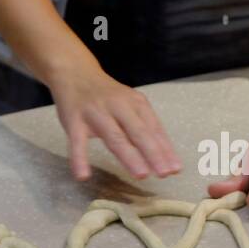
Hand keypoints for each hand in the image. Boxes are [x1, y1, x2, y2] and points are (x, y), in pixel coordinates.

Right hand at [48, 67, 181, 181]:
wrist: (74, 72)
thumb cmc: (107, 96)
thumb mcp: (130, 104)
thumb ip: (145, 128)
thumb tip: (166, 157)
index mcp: (136, 103)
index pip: (154, 128)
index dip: (165, 149)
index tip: (175, 169)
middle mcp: (118, 106)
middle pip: (138, 132)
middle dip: (153, 153)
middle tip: (164, 173)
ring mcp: (96, 113)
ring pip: (114, 136)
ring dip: (129, 156)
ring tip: (142, 175)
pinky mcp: (73, 120)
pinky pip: (77, 142)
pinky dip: (79, 159)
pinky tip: (83, 175)